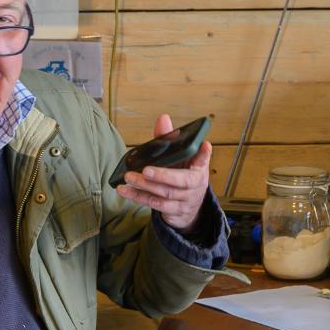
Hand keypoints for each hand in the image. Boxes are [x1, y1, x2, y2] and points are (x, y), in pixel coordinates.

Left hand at [117, 113, 213, 231]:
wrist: (189, 208)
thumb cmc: (183, 177)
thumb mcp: (181, 159)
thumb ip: (170, 140)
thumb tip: (163, 118)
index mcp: (198, 169)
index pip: (203, 160)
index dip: (204, 154)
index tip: (204, 145)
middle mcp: (195, 185)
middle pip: (180, 181)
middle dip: (163, 175)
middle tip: (146, 170)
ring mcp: (184, 200)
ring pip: (164, 194)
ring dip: (145, 186)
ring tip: (129, 177)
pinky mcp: (172, 211)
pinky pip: (154, 204)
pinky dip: (138, 197)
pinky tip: (125, 190)